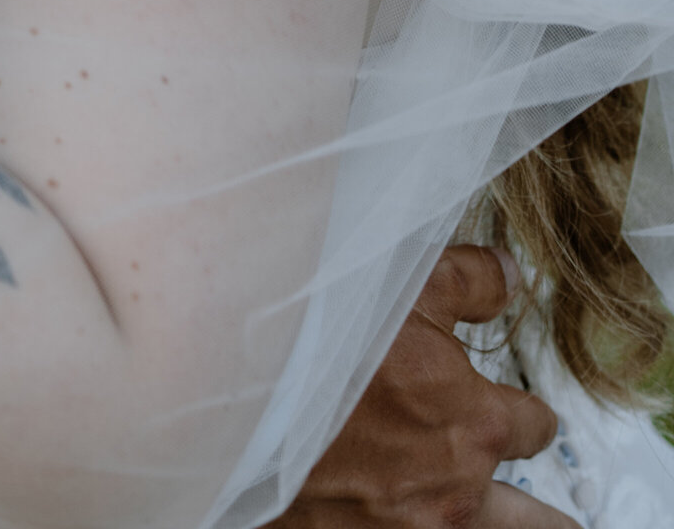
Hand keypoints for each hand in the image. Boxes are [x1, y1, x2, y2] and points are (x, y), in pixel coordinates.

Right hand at [273, 246, 570, 528]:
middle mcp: (455, 489)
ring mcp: (412, 528)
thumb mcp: (402, 285)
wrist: (239, 398)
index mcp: (476, 423)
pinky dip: (415, 521)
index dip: (520, 409)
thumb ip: (468, 281)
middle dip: (537, 507)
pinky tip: (395, 500)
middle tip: (513, 482)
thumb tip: (506, 275)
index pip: (536, 426)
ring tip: (474, 503)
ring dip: (493, 521)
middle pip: (542, 522)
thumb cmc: (319, 336)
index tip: (497, 400)